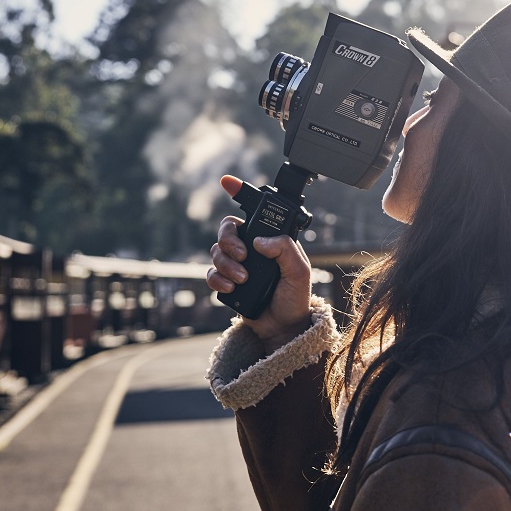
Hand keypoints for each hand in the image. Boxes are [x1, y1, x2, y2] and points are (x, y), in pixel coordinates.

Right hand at [208, 175, 314, 347]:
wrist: (283, 329)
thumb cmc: (295, 299)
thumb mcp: (299, 272)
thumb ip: (285, 250)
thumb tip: (259, 241)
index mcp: (271, 240)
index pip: (254, 213)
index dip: (239, 192)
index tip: (226, 181)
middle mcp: (252, 249)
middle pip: (227, 229)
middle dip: (228, 240)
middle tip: (242, 255)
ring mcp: (238, 265)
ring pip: (216, 251)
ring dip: (226, 264)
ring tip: (242, 279)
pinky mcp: (227, 282)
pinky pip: (210, 273)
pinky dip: (216, 279)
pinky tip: (230, 287)